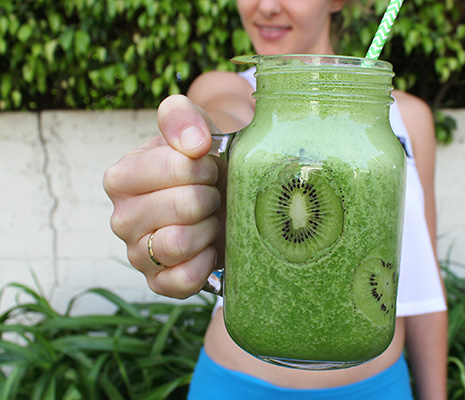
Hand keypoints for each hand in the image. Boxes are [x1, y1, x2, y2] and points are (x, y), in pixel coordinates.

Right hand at [103, 94, 225, 298]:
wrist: (220, 198)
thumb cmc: (202, 164)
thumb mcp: (193, 129)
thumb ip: (183, 118)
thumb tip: (194, 143)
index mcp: (122, 177)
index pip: (175, 167)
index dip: (204, 166)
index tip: (208, 167)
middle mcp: (121, 218)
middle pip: (184, 205)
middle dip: (210, 197)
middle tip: (211, 196)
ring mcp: (136, 255)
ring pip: (178, 244)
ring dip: (208, 230)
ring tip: (209, 220)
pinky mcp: (157, 284)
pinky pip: (183, 280)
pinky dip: (205, 263)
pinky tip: (208, 248)